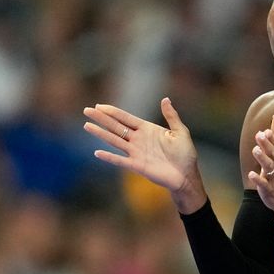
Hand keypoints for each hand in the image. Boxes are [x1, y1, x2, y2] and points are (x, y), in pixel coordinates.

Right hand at [83, 97, 206, 212]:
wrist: (186, 175)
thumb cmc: (185, 154)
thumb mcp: (180, 131)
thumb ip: (171, 116)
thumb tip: (165, 99)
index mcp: (147, 129)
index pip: (126, 118)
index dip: (113, 112)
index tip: (99, 105)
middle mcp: (138, 140)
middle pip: (116, 127)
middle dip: (101, 118)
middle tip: (86, 110)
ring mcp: (136, 152)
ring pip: (114, 141)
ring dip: (101, 133)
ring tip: (87, 125)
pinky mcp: (137, 165)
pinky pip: (120, 160)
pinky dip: (109, 157)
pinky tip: (97, 153)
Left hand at [248, 115, 273, 221]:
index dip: (273, 139)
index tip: (267, 130)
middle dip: (267, 145)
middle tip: (259, 135)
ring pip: (269, 168)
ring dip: (262, 159)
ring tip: (255, 150)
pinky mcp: (269, 190)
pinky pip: (264, 185)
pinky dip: (258, 180)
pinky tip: (251, 174)